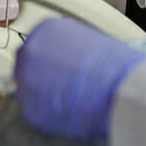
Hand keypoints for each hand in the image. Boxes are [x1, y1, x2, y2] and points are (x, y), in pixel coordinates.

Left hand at [13, 17, 145, 138]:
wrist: (119, 87)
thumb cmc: (114, 64)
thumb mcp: (88, 41)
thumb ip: (68, 49)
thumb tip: (66, 62)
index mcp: (45, 29)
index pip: (35, 45)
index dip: (47, 62)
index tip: (57, 70)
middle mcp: (30, 51)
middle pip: (26, 68)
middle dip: (41, 79)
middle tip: (62, 88)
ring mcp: (26, 81)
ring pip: (29, 93)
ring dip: (44, 98)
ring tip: (71, 101)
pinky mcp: (31, 109)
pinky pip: (36, 114)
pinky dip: (50, 116)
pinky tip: (70, 112)